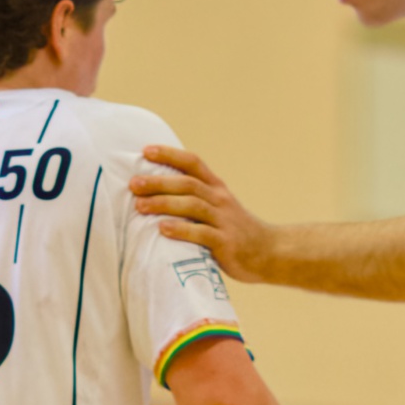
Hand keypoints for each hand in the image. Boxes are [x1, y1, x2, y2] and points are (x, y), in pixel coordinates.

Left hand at [130, 147, 278, 283]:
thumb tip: (155, 195)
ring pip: (192, 205)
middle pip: (187, 184)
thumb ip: (195, 200)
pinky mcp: (226, 242)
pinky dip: (181, 230)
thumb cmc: (235, 232)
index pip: (193, 163)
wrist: (271, 253)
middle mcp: (220, 199)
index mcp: (217, 188)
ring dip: (164, 203)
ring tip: (140, 206)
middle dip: (158, 182)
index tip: (145, 151)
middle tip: (133, 184)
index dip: (170, 154)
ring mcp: (224, 220)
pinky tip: (162, 229)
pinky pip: (201, 233)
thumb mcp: (219, 208)